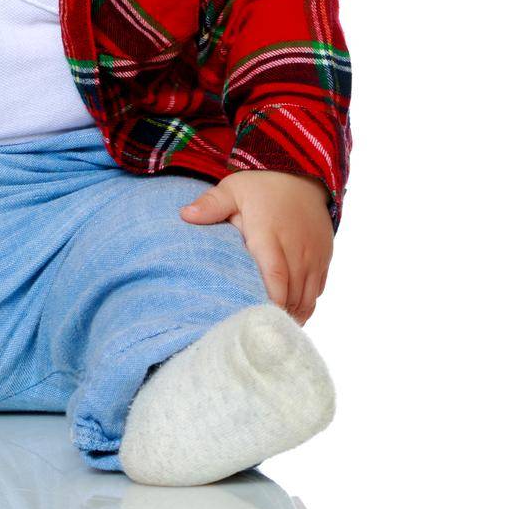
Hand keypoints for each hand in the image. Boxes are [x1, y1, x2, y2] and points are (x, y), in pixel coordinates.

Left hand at [180, 170, 332, 323]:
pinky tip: (292, 313)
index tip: (256, 320)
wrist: (303, 174)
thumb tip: (184, 215)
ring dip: (294, 314)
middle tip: (259, 334)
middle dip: (279, 315)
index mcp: (269, 235)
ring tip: (275, 330)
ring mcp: (314, 254)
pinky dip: (307, 303)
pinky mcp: (324, 256)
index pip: (275, 276)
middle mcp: (296, 248)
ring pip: (308, 295)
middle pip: (292, 293)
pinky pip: (319, 288)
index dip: (270, 302)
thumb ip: (211, 204)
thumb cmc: (262, 185)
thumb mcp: (233, 188)